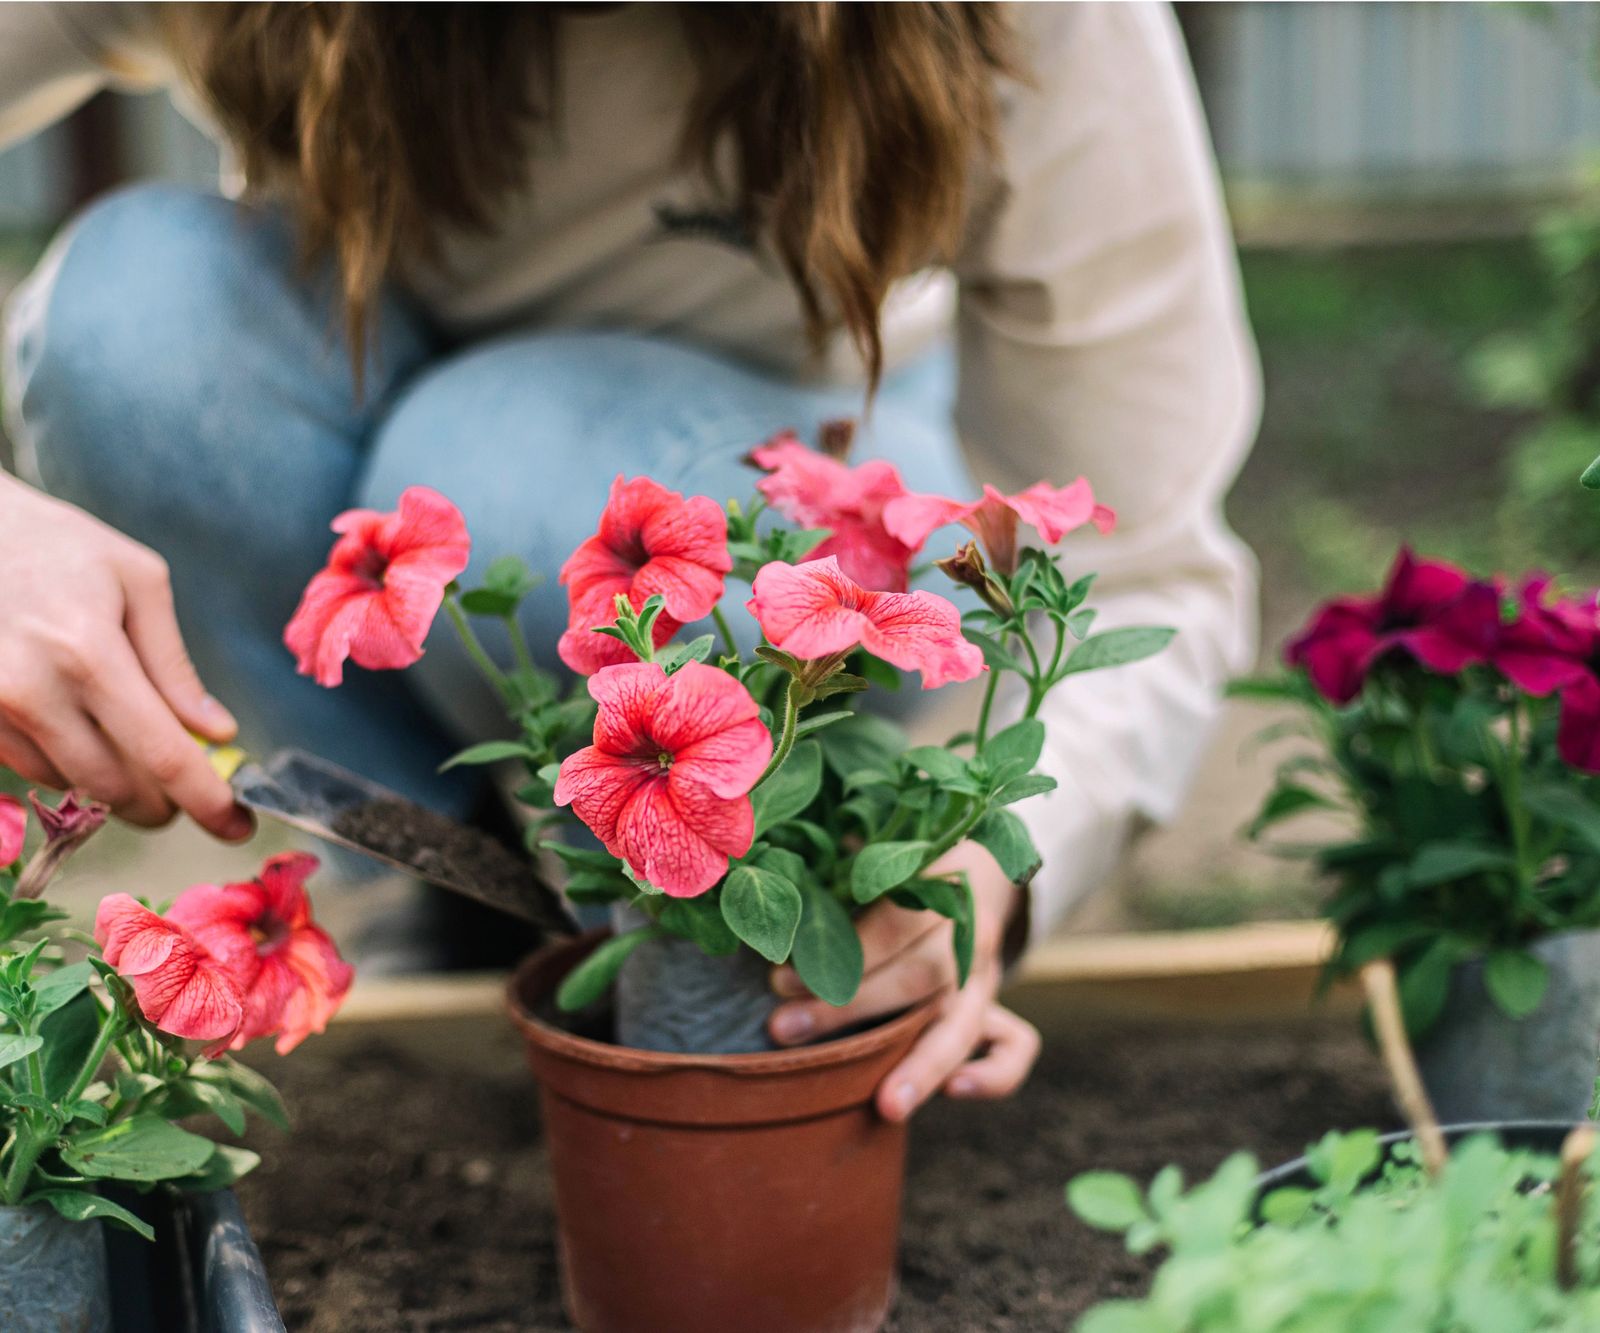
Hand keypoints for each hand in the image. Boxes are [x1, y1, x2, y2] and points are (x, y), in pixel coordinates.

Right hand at [0, 475, 249, 837]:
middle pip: (114, 787)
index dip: (206, 801)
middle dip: (163, 803)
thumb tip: (217, 733)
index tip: (237, 827)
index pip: (161, 754)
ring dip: (116, 787)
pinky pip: (31, 768)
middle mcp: (32, 690)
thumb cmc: (59, 546)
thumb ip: (175, 666)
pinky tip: (87, 733)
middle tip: (191, 794)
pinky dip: (71, 766)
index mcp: (89, 652)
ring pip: (70, 786)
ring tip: (138, 752)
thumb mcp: (138, 581)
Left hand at [767, 841, 1039, 1121]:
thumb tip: (780, 874)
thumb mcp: (882, 850)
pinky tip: (955, 1092)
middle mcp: (971, 930)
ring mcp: (987, 972)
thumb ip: (840, 861)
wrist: (977, 868)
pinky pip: (1017, 1045)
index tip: (781, 980)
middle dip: (852, 1009)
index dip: (843, 953)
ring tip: (886, 1108)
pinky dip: (995, 1074)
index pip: (897, 922)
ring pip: (965, 1021)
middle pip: (922, 976)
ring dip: (922, 1065)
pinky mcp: (994, 1004)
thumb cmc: (903, 865)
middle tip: (785, 1029)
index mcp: (942, 881)